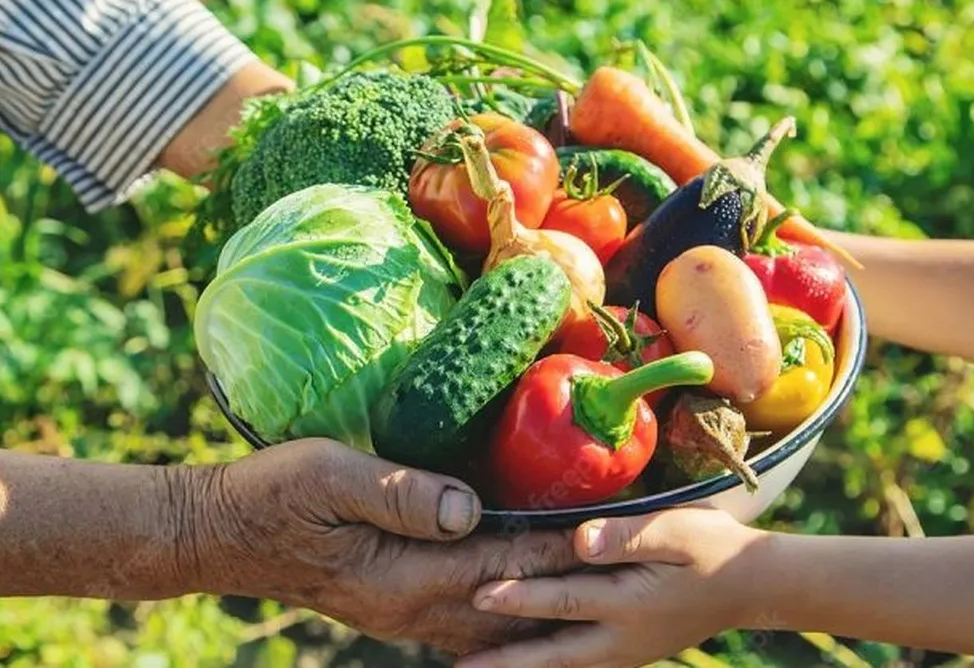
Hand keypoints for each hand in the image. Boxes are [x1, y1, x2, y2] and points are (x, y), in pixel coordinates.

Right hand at [183, 438, 580, 655]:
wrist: (223, 535)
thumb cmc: (274, 497)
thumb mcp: (330, 478)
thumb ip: (399, 494)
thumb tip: (467, 508)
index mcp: (403, 575)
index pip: (503, 562)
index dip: (560, 548)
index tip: (613, 533)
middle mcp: (410, 606)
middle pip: (509, 600)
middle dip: (568, 581)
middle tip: (623, 561)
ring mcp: (401, 612)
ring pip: (491, 621)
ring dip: (541, 604)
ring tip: (590, 587)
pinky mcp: (392, 604)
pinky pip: (463, 620)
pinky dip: (504, 614)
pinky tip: (524, 604)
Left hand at [456, 507, 769, 667]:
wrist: (752, 585)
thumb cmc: (713, 548)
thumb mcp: (677, 531)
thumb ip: (627, 537)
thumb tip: (578, 540)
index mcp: (628, 603)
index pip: (561, 600)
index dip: (518, 597)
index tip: (478, 596)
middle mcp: (622, 638)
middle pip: (553, 653)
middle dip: (505, 661)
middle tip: (458, 667)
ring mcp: (626, 651)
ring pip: (564, 664)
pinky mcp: (630, 651)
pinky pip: (580, 663)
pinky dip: (550, 664)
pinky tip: (527, 662)